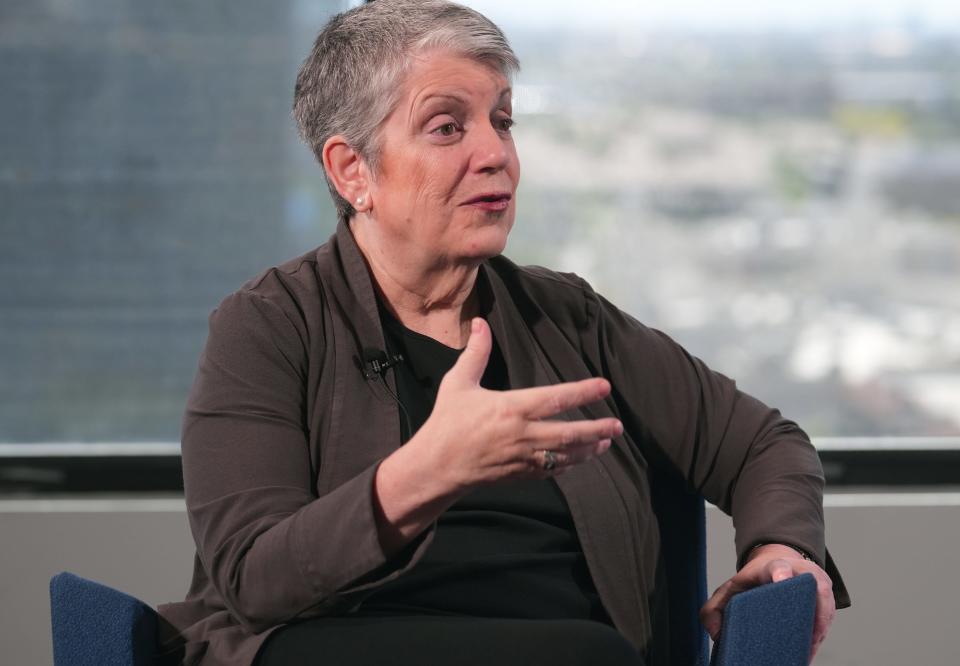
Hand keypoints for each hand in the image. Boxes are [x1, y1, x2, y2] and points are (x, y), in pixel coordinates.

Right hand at [415, 317, 622, 489]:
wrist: (436, 466)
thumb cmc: (447, 422)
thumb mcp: (458, 383)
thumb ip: (476, 352)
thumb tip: (482, 322)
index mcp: (511, 409)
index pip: (555, 399)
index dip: (582, 392)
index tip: (604, 386)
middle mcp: (522, 435)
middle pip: (569, 433)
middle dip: (596, 429)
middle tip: (617, 425)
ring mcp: (523, 457)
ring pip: (565, 454)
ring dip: (589, 448)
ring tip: (606, 441)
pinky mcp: (520, 474)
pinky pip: (552, 470)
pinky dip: (569, 464)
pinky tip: (579, 458)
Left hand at [699, 544, 835, 662]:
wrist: (778, 564)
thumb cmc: (754, 580)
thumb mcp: (730, 588)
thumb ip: (714, 610)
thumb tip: (717, 635)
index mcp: (773, 567)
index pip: (778, 567)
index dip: (780, 573)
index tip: (781, 579)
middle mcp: (801, 572)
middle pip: (812, 589)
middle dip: (810, 612)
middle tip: (800, 639)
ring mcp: (818, 585)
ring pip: (823, 611)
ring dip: (814, 634)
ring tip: (799, 655)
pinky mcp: (827, 600)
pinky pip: (827, 621)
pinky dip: (818, 638)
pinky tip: (805, 652)